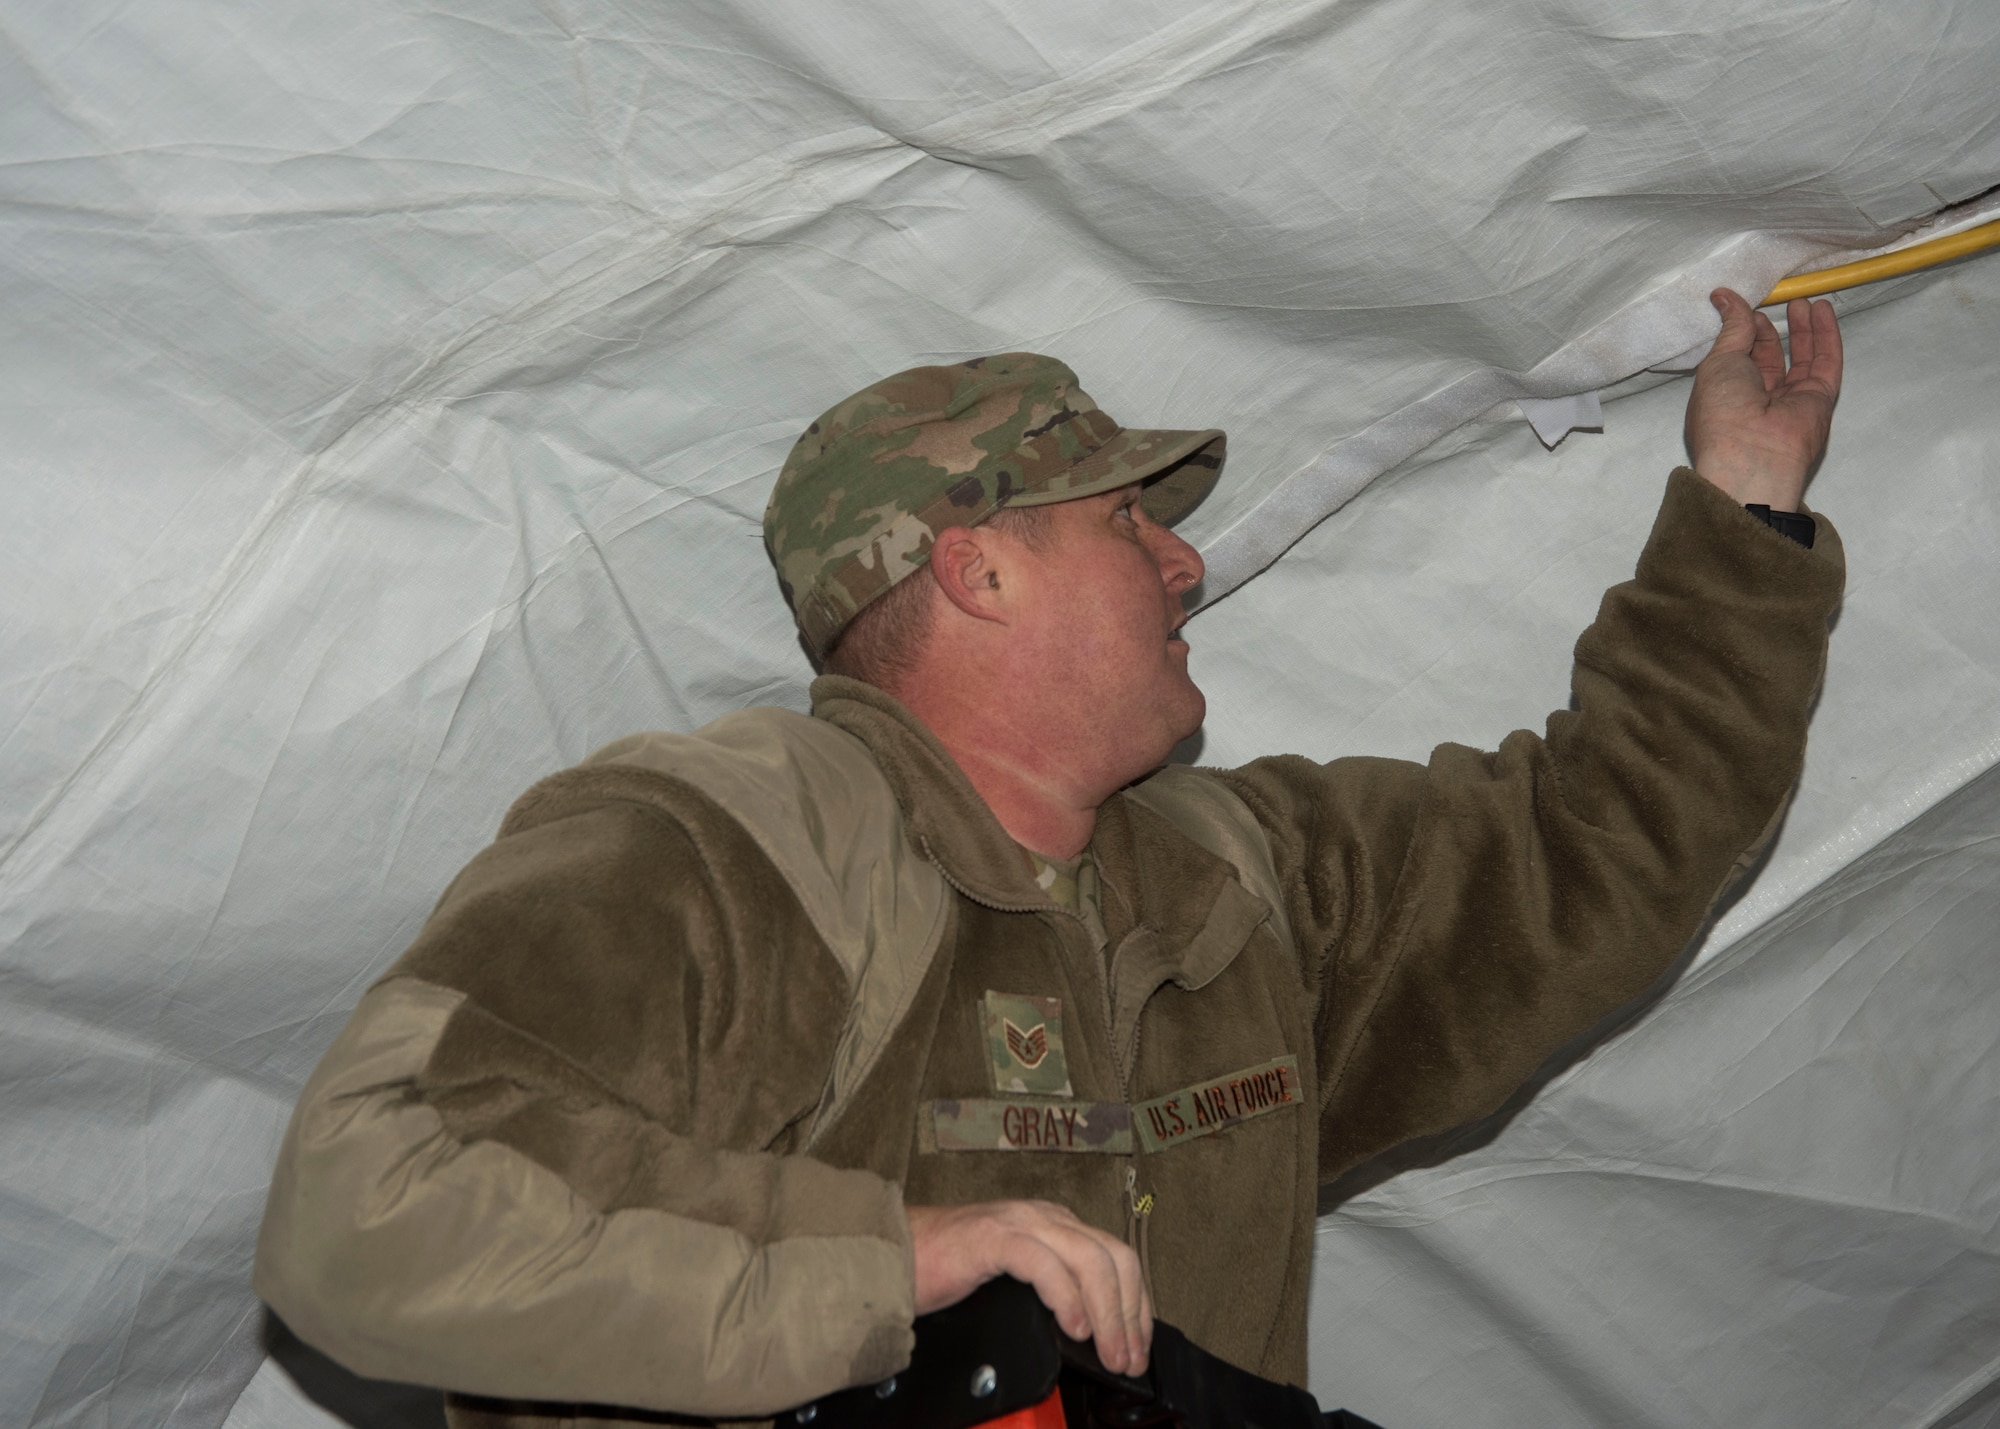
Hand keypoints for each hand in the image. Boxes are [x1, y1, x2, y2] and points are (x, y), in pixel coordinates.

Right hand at [906, 1200, 1152, 1374]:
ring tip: (1109, 1353)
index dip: (1137, 1306)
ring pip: (1090, 1259)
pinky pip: (1045, 1264)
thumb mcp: (1014, 1284)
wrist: (889, 1257)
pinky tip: (1074, 1328)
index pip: (1118, 1257)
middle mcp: (1044, 1218)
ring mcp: (1019, 1224)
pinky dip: (1068, 1298)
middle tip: (1128, 1360)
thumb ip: (1052, 1293)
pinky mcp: (992, 1238)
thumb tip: (1093, 1338)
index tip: (1139, 1348)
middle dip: (1130, 1313)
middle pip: (1114, 1257)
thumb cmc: (946, 1273)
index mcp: (1054, 1225)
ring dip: (1109, 1313)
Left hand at [1684, 289, 1843, 510]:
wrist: (1752, 454)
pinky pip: (1826, 363)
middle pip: (1770, 360)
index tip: (1750, 308)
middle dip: (1774, 332)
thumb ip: (1731, 327)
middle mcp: (1757, 400)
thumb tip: (1723, 295)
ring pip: (1801, 359)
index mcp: (1725, 396)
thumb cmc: (1722, 410)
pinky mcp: (1819, 399)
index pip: (1738, 360)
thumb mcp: (1719, 361)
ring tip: (1805, 300)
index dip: (1745, 333)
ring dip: (1804, 329)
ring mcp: (1790, 400)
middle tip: (1781, 301)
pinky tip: (1823, 311)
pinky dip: (1826, 336)